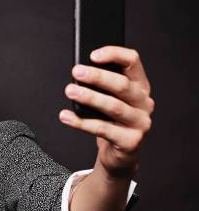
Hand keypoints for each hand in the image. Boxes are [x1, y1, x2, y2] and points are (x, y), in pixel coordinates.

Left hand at [59, 46, 154, 177]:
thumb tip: (80, 73)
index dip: (114, 54)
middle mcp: (145, 103)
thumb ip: (103, 87)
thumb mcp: (111, 100)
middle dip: (97, 76)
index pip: (133, 61)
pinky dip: (82, 123)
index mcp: (141, 87)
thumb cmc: (112, 123)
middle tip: (76, 71)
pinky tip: (66, 117)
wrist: (120, 156)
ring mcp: (140, 123)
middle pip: (122, 84)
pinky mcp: (130, 141)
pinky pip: (102, 129)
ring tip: (70, 91)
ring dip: (89, 97)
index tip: (92, 55)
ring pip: (113, 106)